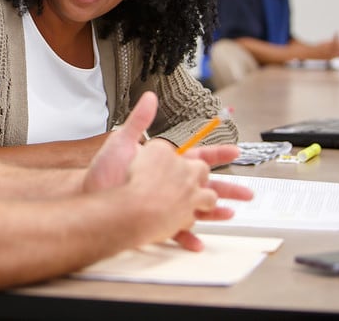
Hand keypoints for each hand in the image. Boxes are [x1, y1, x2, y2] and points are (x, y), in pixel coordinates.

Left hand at [83, 91, 253, 250]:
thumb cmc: (104, 170)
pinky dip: (188, 236)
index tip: (236, 150)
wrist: (90, 195)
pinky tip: (198, 243)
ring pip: (196, 209)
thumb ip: (138, 119)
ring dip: (214, 213)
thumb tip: (148, 96)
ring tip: (231, 215)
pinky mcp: (155, 221)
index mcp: (164, 163)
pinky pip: (176, 230)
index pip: (196, 157)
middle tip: (249, 192)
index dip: (217, 153)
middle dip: (228, 188)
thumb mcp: (122, 141)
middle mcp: (167, 184)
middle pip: (204, 185)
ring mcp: (163, 203)